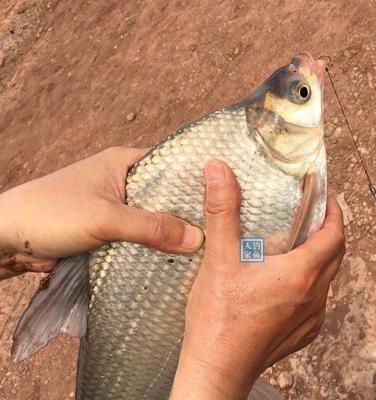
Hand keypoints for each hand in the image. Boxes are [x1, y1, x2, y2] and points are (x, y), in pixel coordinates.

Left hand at [0, 147, 203, 279]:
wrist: (6, 238)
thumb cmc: (52, 213)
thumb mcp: (106, 218)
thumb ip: (151, 226)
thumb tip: (198, 239)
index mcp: (125, 162)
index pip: (172, 165)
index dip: (198, 181)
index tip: (227, 198)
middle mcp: (125, 180)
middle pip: (166, 195)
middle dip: (188, 213)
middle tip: (222, 229)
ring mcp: (118, 206)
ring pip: (154, 219)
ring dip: (171, 234)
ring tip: (207, 248)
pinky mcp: (110, 230)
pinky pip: (140, 237)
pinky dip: (154, 247)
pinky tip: (176, 260)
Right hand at [170, 160, 344, 399]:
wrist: (217, 369)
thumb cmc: (218, 319)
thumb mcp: (219, 258)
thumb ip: (222, 210)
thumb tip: (219, 170)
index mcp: (301, 273)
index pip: (335, 233)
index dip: (334, 210)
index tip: (325, 195)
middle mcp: (314, 296)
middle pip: (337, 254)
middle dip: (330, 229)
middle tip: (312, 213)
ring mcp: (311, 317)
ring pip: (328, 277)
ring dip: (321, 255)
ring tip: (298, 242)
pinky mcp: (303, 333)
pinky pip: (318, 299)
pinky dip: (311, 280)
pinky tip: (287, 279)